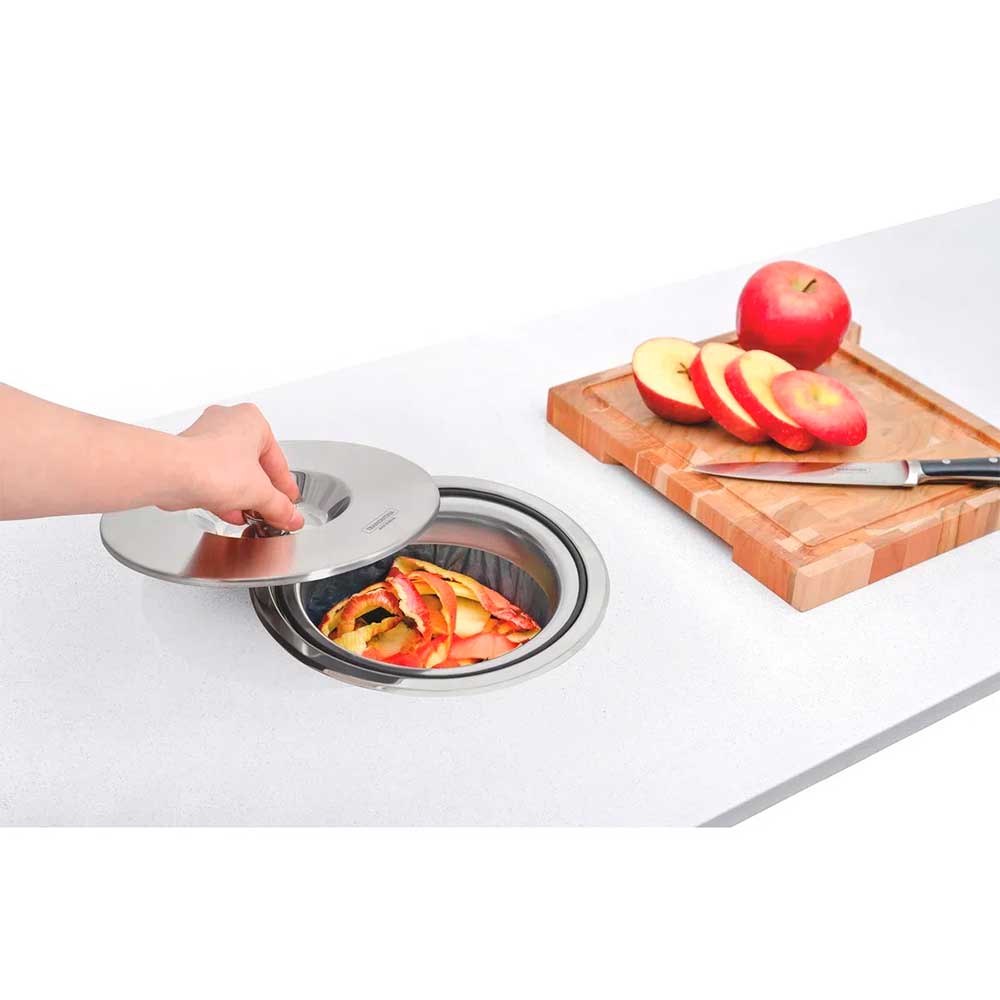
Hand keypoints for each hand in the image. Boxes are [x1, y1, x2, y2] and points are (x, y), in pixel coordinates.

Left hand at [172, 403, 304, 530]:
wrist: (173, 474)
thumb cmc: (213, 466)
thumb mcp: (261, 493)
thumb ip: (280, 507)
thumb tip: (290, 516)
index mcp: (251, 419)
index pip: (277, 460)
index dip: (285, 487)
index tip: (288, 502)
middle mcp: (226, 422)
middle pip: (253, 464)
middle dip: (261, 490)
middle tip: (270, 509)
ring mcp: (204, 437)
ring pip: (231, 470)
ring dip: (242, 494)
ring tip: (250, 513)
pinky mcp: (187, 455)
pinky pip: (212, 476)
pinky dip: (222, 494)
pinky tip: (230, 512)